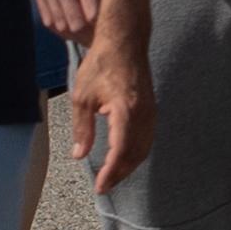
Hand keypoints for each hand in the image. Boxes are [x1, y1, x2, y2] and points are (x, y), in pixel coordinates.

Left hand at [63, 18, 148, 192]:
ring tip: (113, 176)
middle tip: (104, 187)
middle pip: (135, 155)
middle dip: (119, 174)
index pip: (120, 151)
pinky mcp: (151, 108)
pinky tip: (125, 157)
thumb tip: (79, 155)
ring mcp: (150, 112)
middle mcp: (143, 115)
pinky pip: (147, 138)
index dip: (110, 172)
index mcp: (125, 112)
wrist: (124, 42)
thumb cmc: (101, 65)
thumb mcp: (82, 98)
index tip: (100, 187)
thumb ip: (82, 129)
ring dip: (129, 165)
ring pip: (144, 148)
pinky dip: (137, 153)